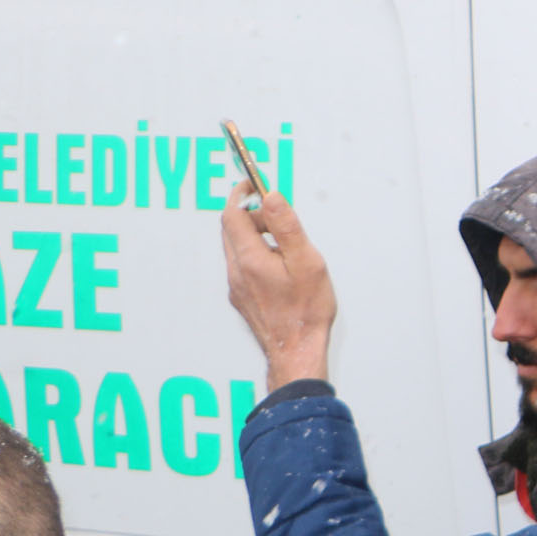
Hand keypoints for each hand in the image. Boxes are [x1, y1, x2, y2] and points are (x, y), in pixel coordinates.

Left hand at [222, 186, 336, 392]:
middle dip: (248, 212)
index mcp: (250, 259)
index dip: (242, 194)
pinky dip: (255, 253)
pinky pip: (242, 265)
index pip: (233, 215)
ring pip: (236, 248)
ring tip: (284, 241)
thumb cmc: (305, 311)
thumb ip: (287, 227)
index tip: (253, 184)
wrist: (296, 351)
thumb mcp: (306, 262)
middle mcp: (237, 272)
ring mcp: (236, 287)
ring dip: (253, 234)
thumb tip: (271, 198)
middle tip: (273, 210)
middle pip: (230, 230)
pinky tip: (279, 265)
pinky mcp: (242, 298)